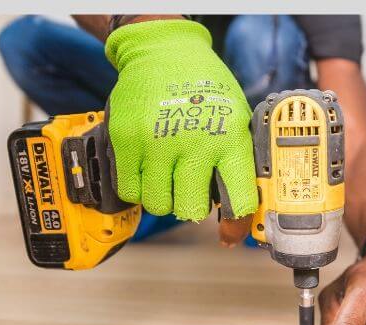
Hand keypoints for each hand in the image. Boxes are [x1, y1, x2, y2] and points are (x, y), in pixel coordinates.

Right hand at [104, 20, 257, 236]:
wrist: (165, 51)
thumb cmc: (206, 89)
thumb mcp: (236, 120)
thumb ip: (237, 162)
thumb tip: (238, 213)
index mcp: (230, 139)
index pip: (239, 199)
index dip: (236, 224)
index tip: (229, 233)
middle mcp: (195, 143)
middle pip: (191, 209)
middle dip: (190, 206)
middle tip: (189, 189)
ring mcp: (158, 142)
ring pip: (159, 205)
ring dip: (163, 197)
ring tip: (167, 175)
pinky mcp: (127, 141)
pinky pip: (130, 190)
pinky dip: (138, 187)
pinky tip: (148, 169)